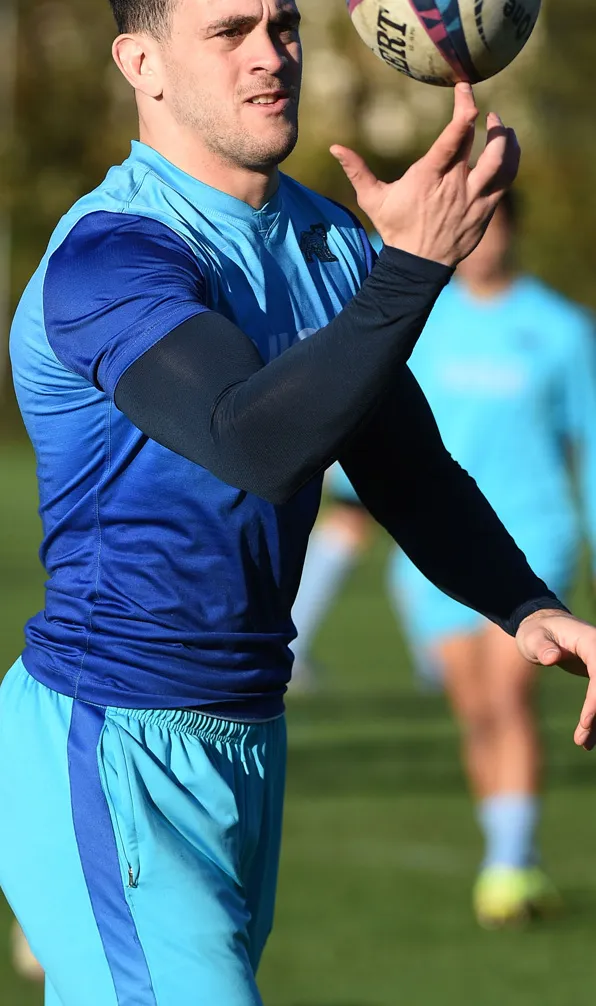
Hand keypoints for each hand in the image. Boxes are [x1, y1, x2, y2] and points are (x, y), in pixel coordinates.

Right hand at [330, 83, 519, 267]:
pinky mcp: (485, 210)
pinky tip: (508, 148)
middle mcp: (455, 185)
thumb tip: (335, 147)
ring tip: (501, 125)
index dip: (464, 108)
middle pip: (479, 142)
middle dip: (483, 118)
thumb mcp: (372, 200)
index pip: (454, 136)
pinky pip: (506, 179)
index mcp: (429, 177)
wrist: (418, 265)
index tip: (466, 88)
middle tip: (478, 107)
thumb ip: (357, 170)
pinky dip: (511, 159)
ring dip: (504, 137)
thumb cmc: (395, 229)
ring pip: (500, 160)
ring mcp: (473, 198)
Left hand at [515, 608, 595, 749]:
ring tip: (583, 744)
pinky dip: (595, 718)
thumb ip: (542, 647)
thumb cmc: (535, 630)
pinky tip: (587, 738)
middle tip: (582, 739)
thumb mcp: (533, 636)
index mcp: (591, 641)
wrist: (541, 625)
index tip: (586, 721)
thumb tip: (552, 658)